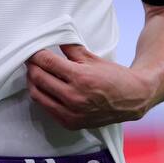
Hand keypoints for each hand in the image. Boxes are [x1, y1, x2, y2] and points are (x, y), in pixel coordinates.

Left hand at [25, 44, 158, 129]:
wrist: (132, 100)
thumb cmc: (114, 77)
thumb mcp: (92, 58)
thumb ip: (70, 48)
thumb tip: (54, 39)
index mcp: (80, 78)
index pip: (47, 62)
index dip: (36, 54)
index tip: (32, 50)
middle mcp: (73, 97)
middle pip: (38, 78)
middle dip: (32, 66)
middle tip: (31, 60)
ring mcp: (71, 113)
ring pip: (38, 95)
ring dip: (33, 82)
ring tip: (35, 73)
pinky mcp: (70, 123)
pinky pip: (47, 108)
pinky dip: (42, 96)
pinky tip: (45, 88)